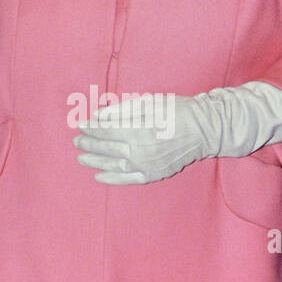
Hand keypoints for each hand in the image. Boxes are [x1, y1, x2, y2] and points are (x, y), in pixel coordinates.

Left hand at [75, 95, 210, 184]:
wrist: (204, 130)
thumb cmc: (177, 111)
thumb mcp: (149, 102)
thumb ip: (122, 110)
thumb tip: (99, 116)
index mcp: (137, 130)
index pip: (106, 130)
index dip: (91, 128)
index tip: (80, 125)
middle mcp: (140, 150)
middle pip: (107, 148)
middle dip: (89, 144)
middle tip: (76, 141)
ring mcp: (147, 165)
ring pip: (113, 165)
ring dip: (95, 161)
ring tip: (81, 158)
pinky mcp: (154, 174)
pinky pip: (128, 179)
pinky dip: (111, 179)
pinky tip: (98, 176)